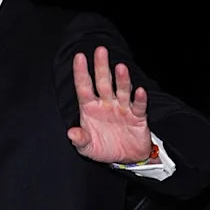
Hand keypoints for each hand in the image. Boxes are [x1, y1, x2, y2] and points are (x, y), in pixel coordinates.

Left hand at [66, 46, 152, 163]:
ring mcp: (122, 108)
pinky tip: (139, 91)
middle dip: (101, 67)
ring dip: (121, 80)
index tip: (79, 57)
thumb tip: (71, 133)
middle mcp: (106, 104)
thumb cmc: (104, 148)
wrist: (126, 158)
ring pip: (121, 90)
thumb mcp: (87, 148)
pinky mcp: (137, 117)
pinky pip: (138, 106)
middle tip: (100, 50)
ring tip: (120, 67)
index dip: (81, 72)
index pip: (84, 87)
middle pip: (103, 82)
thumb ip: (80, 140)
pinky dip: (139, 99)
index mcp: (90, 108)